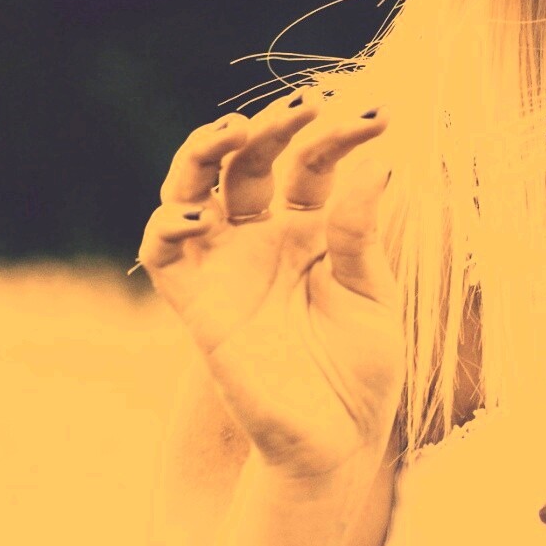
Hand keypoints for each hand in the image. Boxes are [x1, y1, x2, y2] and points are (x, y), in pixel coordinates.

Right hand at [135, 87, 402, 483]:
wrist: (338, 440)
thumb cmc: (362, 368)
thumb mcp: (374, 293)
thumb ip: (362, 233)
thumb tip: (381, 163)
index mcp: (313, 228)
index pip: (315, 162)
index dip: (342, 134)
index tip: (381, 115)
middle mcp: (265, 238)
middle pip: (251, 161)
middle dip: (273, 125)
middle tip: (306, 105)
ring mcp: (228, 267)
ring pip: (193, 189)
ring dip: (203, 152)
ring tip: (234, 129)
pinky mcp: (198, 305)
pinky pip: (164, 256)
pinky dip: (167, 226)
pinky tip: (198, 214)